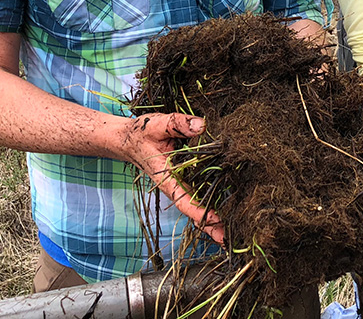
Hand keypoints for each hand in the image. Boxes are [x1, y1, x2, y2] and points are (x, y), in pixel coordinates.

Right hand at [120, 113, 225, 244]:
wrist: (128, 139)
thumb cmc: (140, 134)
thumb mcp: (156, 125)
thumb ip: (178, 124)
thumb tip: (202, 125)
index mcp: (166, 177)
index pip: (182, 198)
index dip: (198, 211)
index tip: (214, 221)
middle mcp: (174, 184)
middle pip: (193, 209)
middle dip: (209, 225)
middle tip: (228, 239)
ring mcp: (180, 183)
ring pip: (197, 203)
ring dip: (213, 217)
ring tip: (234, 228)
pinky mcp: (185, 177)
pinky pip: (199, 192)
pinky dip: (213, 200)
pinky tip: (229, 206)